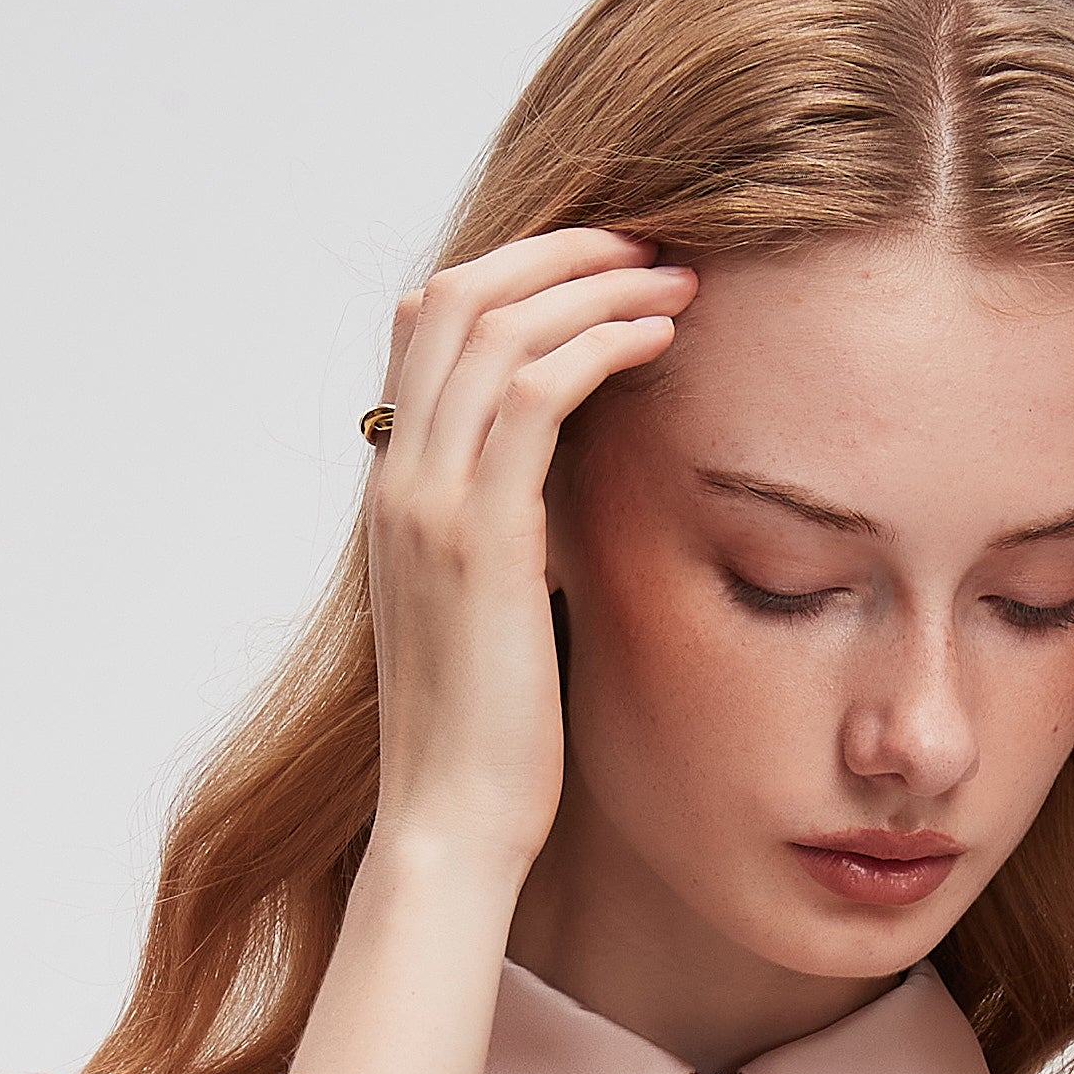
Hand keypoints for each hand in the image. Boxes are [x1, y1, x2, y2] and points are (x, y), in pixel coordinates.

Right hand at [366, 230, 696, 889]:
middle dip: (560, 252)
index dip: (518, 272)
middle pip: (458, 295)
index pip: (430, 326)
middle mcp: (400, 481)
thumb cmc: (489, 741)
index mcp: (398, 492)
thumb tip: (568, 496)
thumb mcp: (495, 612)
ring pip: (496, 325)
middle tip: (649, 245)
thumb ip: (512, 535)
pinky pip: (532, 394)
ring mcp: (429, 505)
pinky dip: (600, 343)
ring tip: (676, 282)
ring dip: (594, 284)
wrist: (451, 828)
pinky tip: (662, 339)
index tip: (605, 268)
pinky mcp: (480, 539)